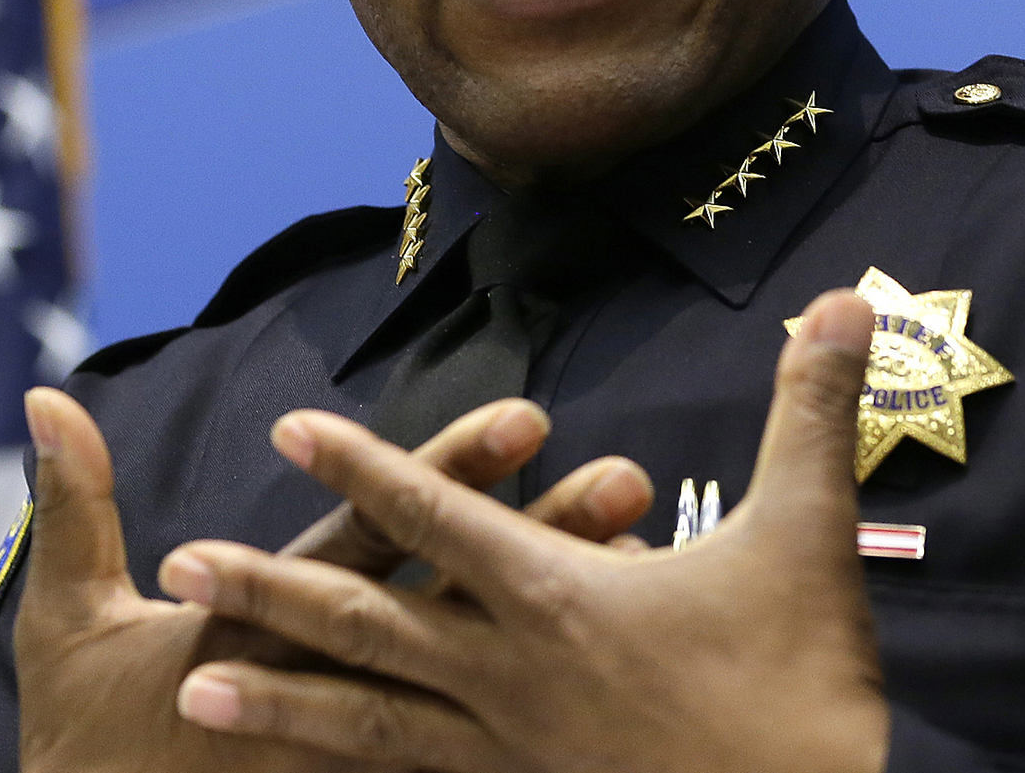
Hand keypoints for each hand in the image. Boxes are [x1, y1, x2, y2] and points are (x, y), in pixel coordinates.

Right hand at [15, 387, 654, 772]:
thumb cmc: (83, 744)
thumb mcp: (65, 625)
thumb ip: (74, 506)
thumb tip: (46, 397)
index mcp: (261, 632)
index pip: (372, 538)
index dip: (444, 474)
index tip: (527, 416)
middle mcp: (329, 687)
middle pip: (453, 603)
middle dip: (543, 540)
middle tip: (631, 478)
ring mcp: (364, 756)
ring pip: (489, 680)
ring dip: (568, 622)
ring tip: (654, 568)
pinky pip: (476, 764)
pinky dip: (548, 732)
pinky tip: (632, 699)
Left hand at [154, 289, 889, 772]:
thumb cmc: (810, 686)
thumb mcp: (811, 537)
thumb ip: (811, 412)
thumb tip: (848, 297)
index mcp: (560, 603)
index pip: (440, 520)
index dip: (362, 468)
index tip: (287, 430)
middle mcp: (511, 679)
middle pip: (366, 626)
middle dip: (269, 593)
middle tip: (176, 571)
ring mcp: (509, 756)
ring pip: (367, 723)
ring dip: (275, 704)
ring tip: (190, 692)